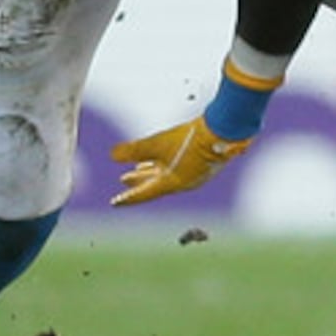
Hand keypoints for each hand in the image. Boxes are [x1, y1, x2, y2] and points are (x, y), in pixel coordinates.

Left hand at [109, 114, 252, 205]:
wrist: (223, 132)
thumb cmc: (190, 140)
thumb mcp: (157, 143)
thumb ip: (134, 150)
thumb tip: (113, 154)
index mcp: (171, 184)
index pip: (145, 193)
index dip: (128, 198)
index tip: (116, 202)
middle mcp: (183, 183)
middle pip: (155, 184)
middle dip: (138, 181)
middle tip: (123, 179)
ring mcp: (194, 175)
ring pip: (167, 175)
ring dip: (152, 171)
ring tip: (141, 167)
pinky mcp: (203, 164)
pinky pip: (178, 168)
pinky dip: (166, 164)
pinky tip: (165, 155)